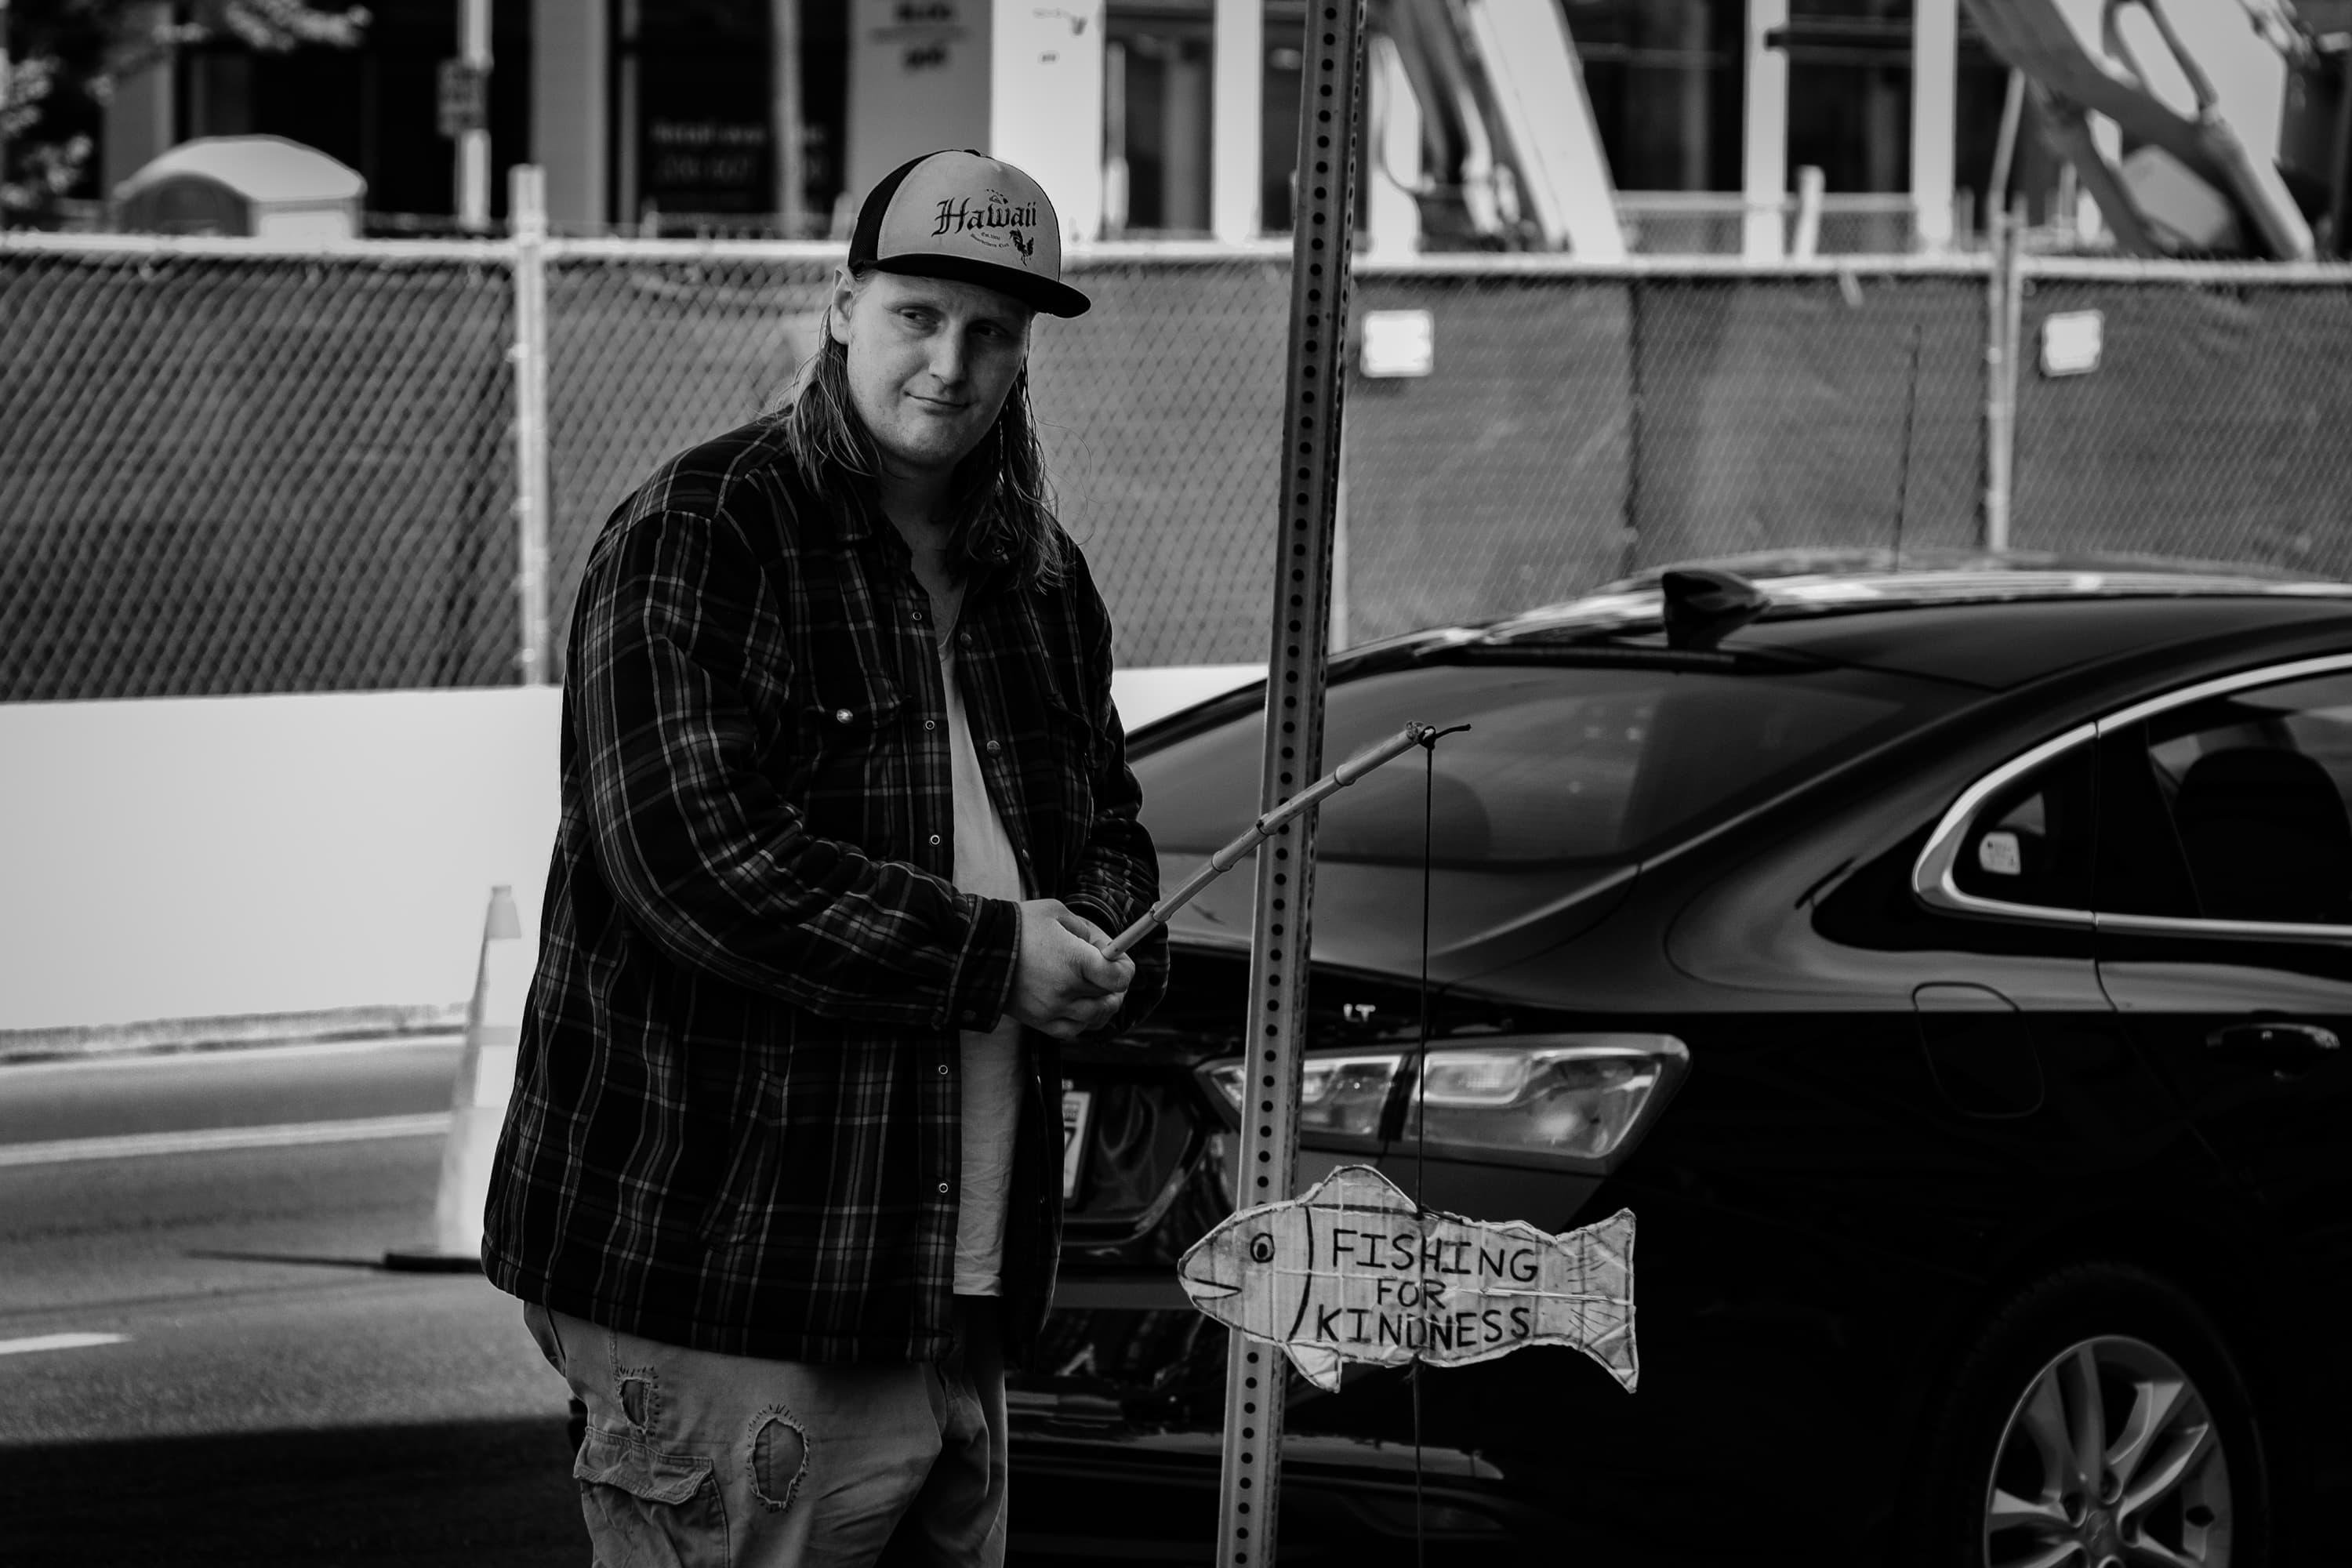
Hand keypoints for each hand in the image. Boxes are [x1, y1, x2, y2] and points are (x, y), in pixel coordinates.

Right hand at [1007, 900, 1135, 1038]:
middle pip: (1110, 996)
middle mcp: (1067, 988)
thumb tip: (1103, 948)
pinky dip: (1083, 1021)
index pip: (1120, 977)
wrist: (977, 951)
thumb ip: (1086, 931)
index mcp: (1076, 959)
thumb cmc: (1019, 926)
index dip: (1126, 970)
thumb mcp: (1057, 912)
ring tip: (1096, 990)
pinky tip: (1079, 1006)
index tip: (1121, 962)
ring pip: (1096, 1017)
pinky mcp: (1040, 1022)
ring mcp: (1053, 1009)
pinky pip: (1074, 1030)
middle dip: (1114, 984)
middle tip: (1106, 972)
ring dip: (1102, 1004)